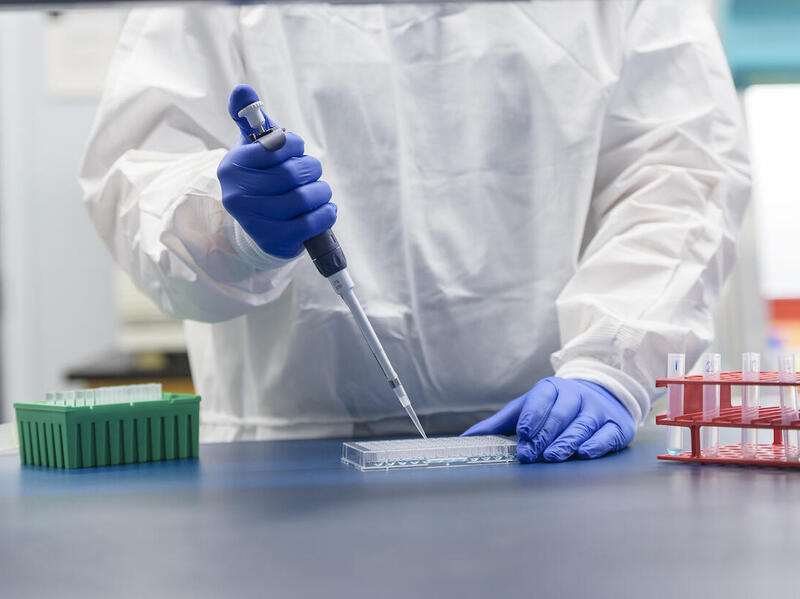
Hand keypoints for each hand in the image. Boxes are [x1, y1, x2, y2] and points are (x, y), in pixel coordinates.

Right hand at [218, 84, 335, 258]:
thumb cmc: (261, 179)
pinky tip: (324, 210)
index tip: (297, 151)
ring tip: (318, 193)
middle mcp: (237, 194)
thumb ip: (250, 118)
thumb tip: (242, 90)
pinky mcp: (273, 241)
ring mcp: (253, 220)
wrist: (257, 227)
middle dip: (311, 170)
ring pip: (305, 198)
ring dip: (321, 192)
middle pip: (293, 173)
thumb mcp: (253, 149)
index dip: (296, 146)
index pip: (277, 145)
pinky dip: (326, 214)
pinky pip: (312, 223)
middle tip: (311, 174)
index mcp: (232, 166)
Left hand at [462, 378, 634, 462]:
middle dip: (544, 435)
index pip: (541, 399)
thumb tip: (467, 438)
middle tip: (531, 454)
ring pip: (582, 425)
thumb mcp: (526, 410)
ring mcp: (597, 410)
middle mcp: (576, 396)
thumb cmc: (555, 408)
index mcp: (552, 388)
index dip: (532, 416)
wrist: (601, 397)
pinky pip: (606, 435)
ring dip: (566, 441)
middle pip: (560, 414)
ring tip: (552, 456)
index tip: (523, 434)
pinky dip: (596, 444)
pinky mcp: (616, 426)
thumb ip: (499, 424)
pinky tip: (583, 453)